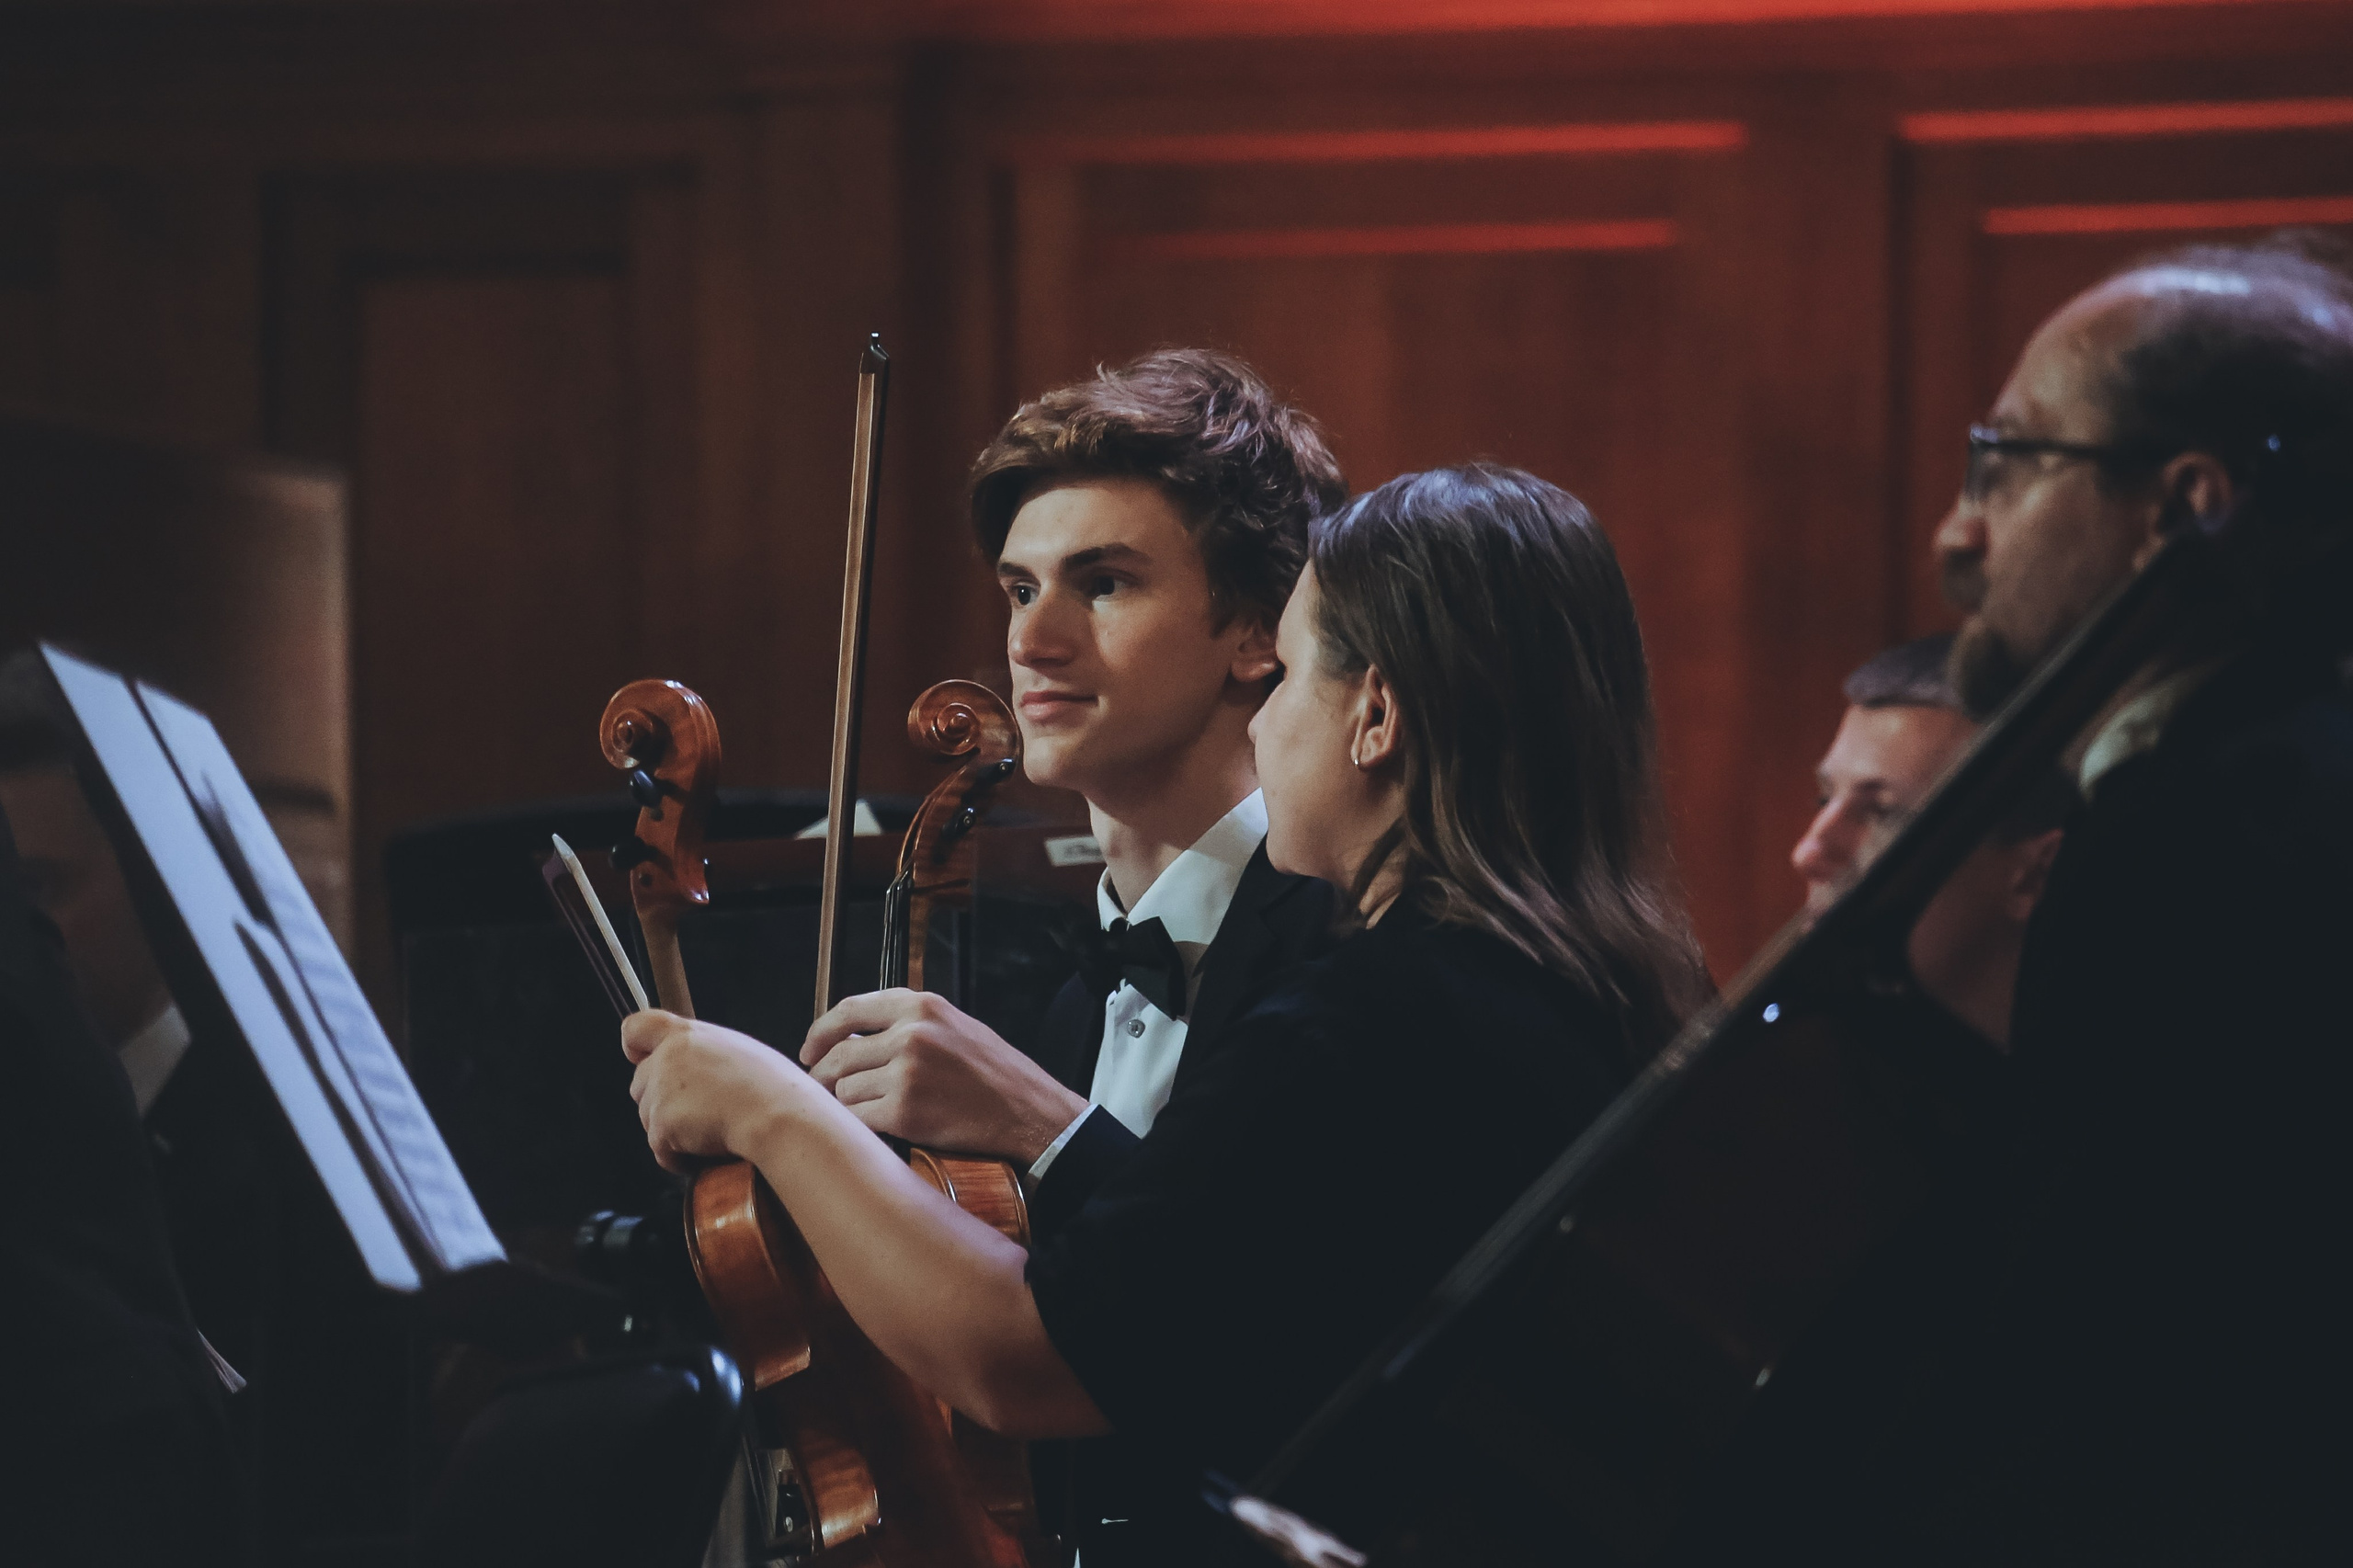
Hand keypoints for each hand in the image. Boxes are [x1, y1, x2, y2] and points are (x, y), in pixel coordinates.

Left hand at [624, 1010, 801, 1173]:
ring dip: (670, 1130)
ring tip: (708, 1131)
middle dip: (661, 1101)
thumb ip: (703, 1054)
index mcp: (687, 1035)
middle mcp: (668, 1059)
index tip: (640, 1057)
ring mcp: (661, 1092)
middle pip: (641, 1083)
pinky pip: (660, 1149)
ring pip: (647, 1118)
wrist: (776, 1115)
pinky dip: (679, 1157)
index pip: (636, 1027)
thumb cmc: (770, 1087)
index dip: (634, 1046)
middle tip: (696, 1111)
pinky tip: (706, 1150)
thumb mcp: (736, 1051)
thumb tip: (695, 1071)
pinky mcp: (660, 1125)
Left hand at [800, 989, 1087, 1163]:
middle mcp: (911, 1034)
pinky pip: (857, 1120)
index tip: (808, 1051)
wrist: (1029, 1113)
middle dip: (823, 1077)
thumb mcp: (955, 1027)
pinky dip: (860, 1128)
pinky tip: (877, 1129)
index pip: (849, 1009)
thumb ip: (908, 1024)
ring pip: (844, 1089)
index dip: (820, 1032)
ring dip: (848, 1105)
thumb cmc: (995, 1076)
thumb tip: (851, 1038)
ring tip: (869, 1112)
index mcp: (923, 1006)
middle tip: (823, 1092)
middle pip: (839, 1054)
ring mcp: (906, 1073)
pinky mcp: (904, 1112)